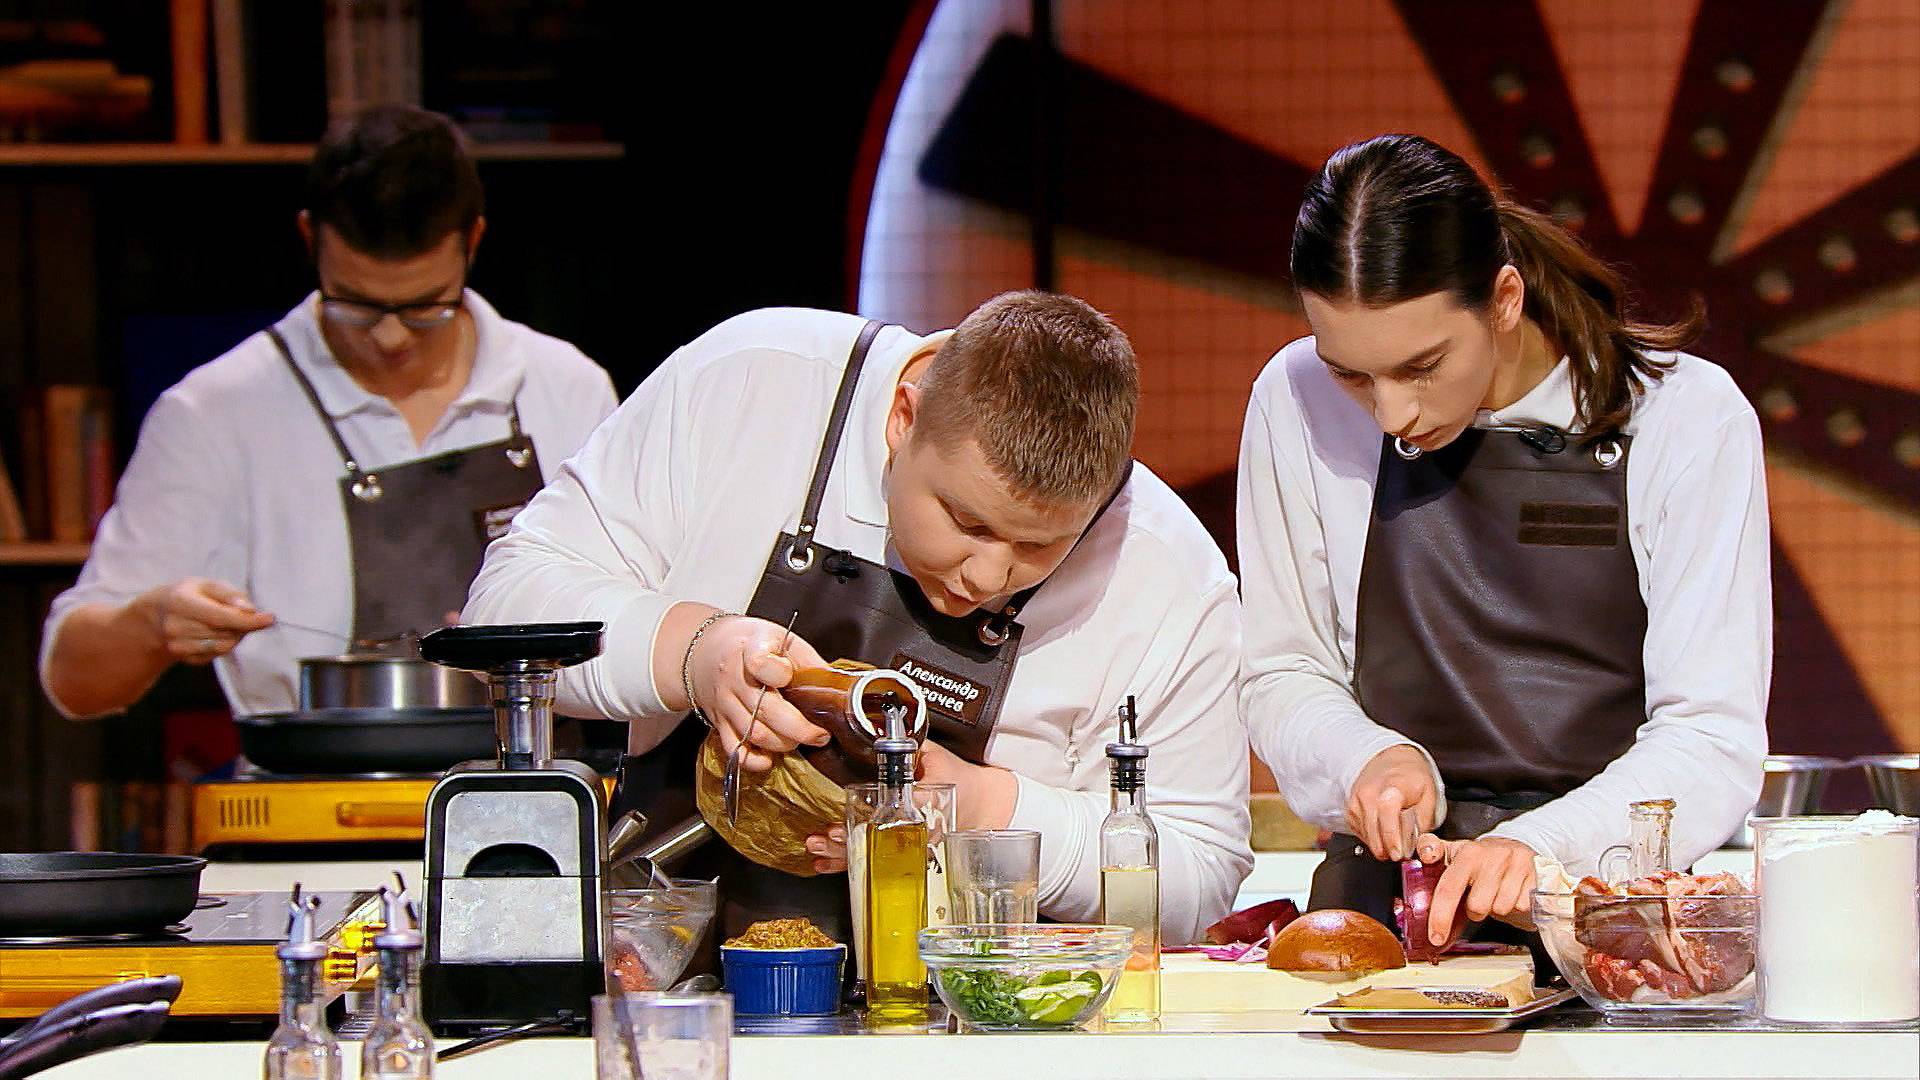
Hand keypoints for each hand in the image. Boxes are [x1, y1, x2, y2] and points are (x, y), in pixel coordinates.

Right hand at [136, 578, 275, 664]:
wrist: (155, 617)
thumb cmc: (187, 595)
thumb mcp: (205, 585)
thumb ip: (230, 595)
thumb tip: (251, 610)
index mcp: (180, 602)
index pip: (221, 616)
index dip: (248, 620)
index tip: (270, 618)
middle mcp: (175, 627)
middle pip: (226, 632)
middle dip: (242, 625)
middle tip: (242, 615)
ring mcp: (177, 646)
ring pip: (224, 646)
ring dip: (234, 635)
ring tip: (226, 623)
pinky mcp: (184, 658)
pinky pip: (217, 655)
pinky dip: (223, 644)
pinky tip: (214, 634)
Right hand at [686, 616, 829, 771]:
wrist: (706, 649)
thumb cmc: (750, 643)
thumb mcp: (782, 639)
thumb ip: (809, 663)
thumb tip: (841, 691)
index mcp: (753, 648)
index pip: (761, 663)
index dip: (779, 673)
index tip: (791, 676)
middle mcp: (735, 678)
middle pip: (767, 711)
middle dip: (801, 729)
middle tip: (820, 733)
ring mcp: (725, 703)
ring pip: (755, 734)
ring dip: (784, 744)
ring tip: (800, 740)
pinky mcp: (719, 723)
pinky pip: (735, 750)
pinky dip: (755, 761)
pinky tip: (770, 757)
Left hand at [803, 740, 1014, 872]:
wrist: (984, 803)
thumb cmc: (962, 779)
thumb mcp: (938, 756)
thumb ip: (911, 746)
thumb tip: (879, 729)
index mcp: (922, 805)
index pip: (890, 816)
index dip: (865, 822)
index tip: (842, 823)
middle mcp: (914, 830)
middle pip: (876, 842)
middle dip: (847, 842)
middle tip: (825, 838)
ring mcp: (910, 844)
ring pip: (873, 854)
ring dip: (843, 855)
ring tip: (819, 848)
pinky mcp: (905, 849)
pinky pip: (874, 859)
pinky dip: (848, 862)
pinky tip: (825, 863)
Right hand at [1345, 744, 1438, 859]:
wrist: (1387, 762)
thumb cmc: (1410, 778)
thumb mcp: (1430, 795)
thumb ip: (1423, 822)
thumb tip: (1415, 845)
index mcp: (1392, 786)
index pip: (1387, 811)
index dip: (1392, 836)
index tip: (1399, 853)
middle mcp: (1369, 794)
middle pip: (1375, 833)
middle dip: (1390, 849)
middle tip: (1404, 849)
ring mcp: (1356, 804)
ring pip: (1368, 839)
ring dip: (1383, 844)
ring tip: (1395, 831)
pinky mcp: (1349, 813)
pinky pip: (1362, 836)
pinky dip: (1375, 838)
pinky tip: (1383, 827)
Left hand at [1416, 834, 1538, 947]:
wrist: (1516, 845)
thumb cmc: (1479, 858)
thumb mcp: (1453, 853)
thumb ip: (1431, 859)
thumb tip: (1421, 875)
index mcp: (1466, 852)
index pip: (1449, 888)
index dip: (1440, 916)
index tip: (1436, 937)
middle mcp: (1491, 855)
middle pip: (1477, 907)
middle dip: (1475, 911)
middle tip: (1477, 900)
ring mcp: (1515, 863)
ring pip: (1500, 909)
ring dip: (1495, 909)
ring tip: (1495, 895)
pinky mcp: (1535, 873)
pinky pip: (1521, 907)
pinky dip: (1515, 906)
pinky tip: (1512, 893)